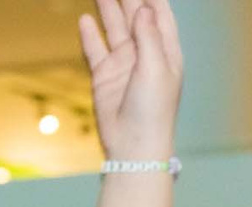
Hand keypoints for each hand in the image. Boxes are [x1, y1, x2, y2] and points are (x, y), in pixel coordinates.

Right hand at [81, 0, 183, 161]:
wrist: (134, 147)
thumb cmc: (153, 111)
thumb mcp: (155, 69)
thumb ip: (148, 36)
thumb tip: (144, 6)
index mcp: (166, 52)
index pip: (159, 14)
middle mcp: (145, 54)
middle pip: (134, 15)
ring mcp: (124, 64)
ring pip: (114, 27)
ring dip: (107, 6)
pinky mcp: (105, 76)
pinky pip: (95, 49)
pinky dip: (91, 34)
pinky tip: (86, 19)